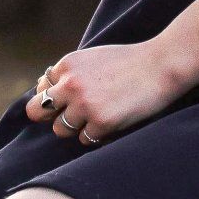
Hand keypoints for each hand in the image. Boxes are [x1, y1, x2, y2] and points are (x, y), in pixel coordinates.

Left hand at [25, 38, 180, 146]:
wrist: (160, 65)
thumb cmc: (129, 62)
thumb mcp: (92, 59)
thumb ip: (70, 74)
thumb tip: (47, 94)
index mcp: (67, 65)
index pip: (41, 89)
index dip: (54, 98)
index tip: (70, 99)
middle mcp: (70, 84)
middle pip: (38, 111)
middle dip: (51, 116)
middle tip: (71, 117)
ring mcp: (84, 104)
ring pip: (61, 129)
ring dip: (76, 128)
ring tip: (97, 117)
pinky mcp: (101, 122)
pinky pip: (85, 139)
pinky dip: (96, 135)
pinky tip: (112, 122)